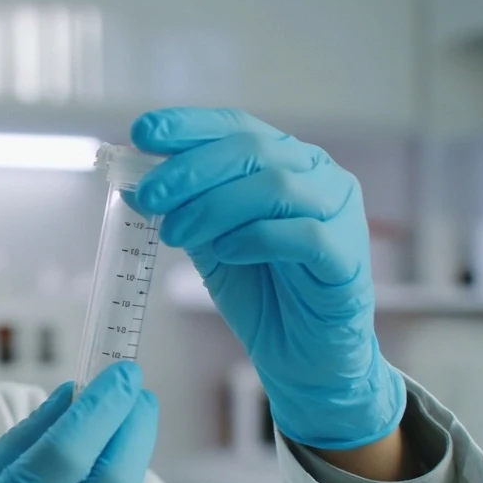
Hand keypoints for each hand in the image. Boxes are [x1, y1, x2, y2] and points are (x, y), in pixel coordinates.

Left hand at [126, 107, 404, 449]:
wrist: (301, 356)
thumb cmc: (262, 293)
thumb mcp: (211, 242)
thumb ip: (185, 209)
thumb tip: (135, 183)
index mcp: (285, 160)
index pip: (237, 126)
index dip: (189, 126)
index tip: (143, 132)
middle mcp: (318, 176)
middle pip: (253, 150)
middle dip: (191, 170)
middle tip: (149, 196)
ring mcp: (339, 213)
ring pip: (277, 186)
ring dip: (214, 206)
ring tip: (174, 233)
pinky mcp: (347, 257)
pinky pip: (304, 234)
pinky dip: (256, 237)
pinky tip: (225, 251)